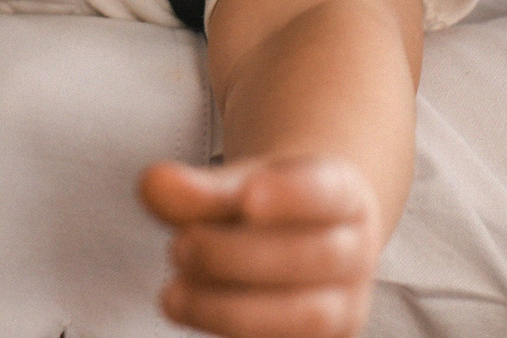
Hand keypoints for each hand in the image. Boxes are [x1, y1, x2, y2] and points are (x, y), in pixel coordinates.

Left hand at [140, 155, 382, 337]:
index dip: (292, 195)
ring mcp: (342, 309)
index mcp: (344, 196)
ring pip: (308, 318)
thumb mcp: (236, 188)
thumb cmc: (268, 211)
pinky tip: (194, 317)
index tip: (248, 195)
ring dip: (231, 308)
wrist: (303, 240)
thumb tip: (152, 185)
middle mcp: (354, 254)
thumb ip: (197, 190)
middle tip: (179, 246)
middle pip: (317, 256)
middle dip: (240, 255)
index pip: (327, 192)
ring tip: (174, 292)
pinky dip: (236, 337)